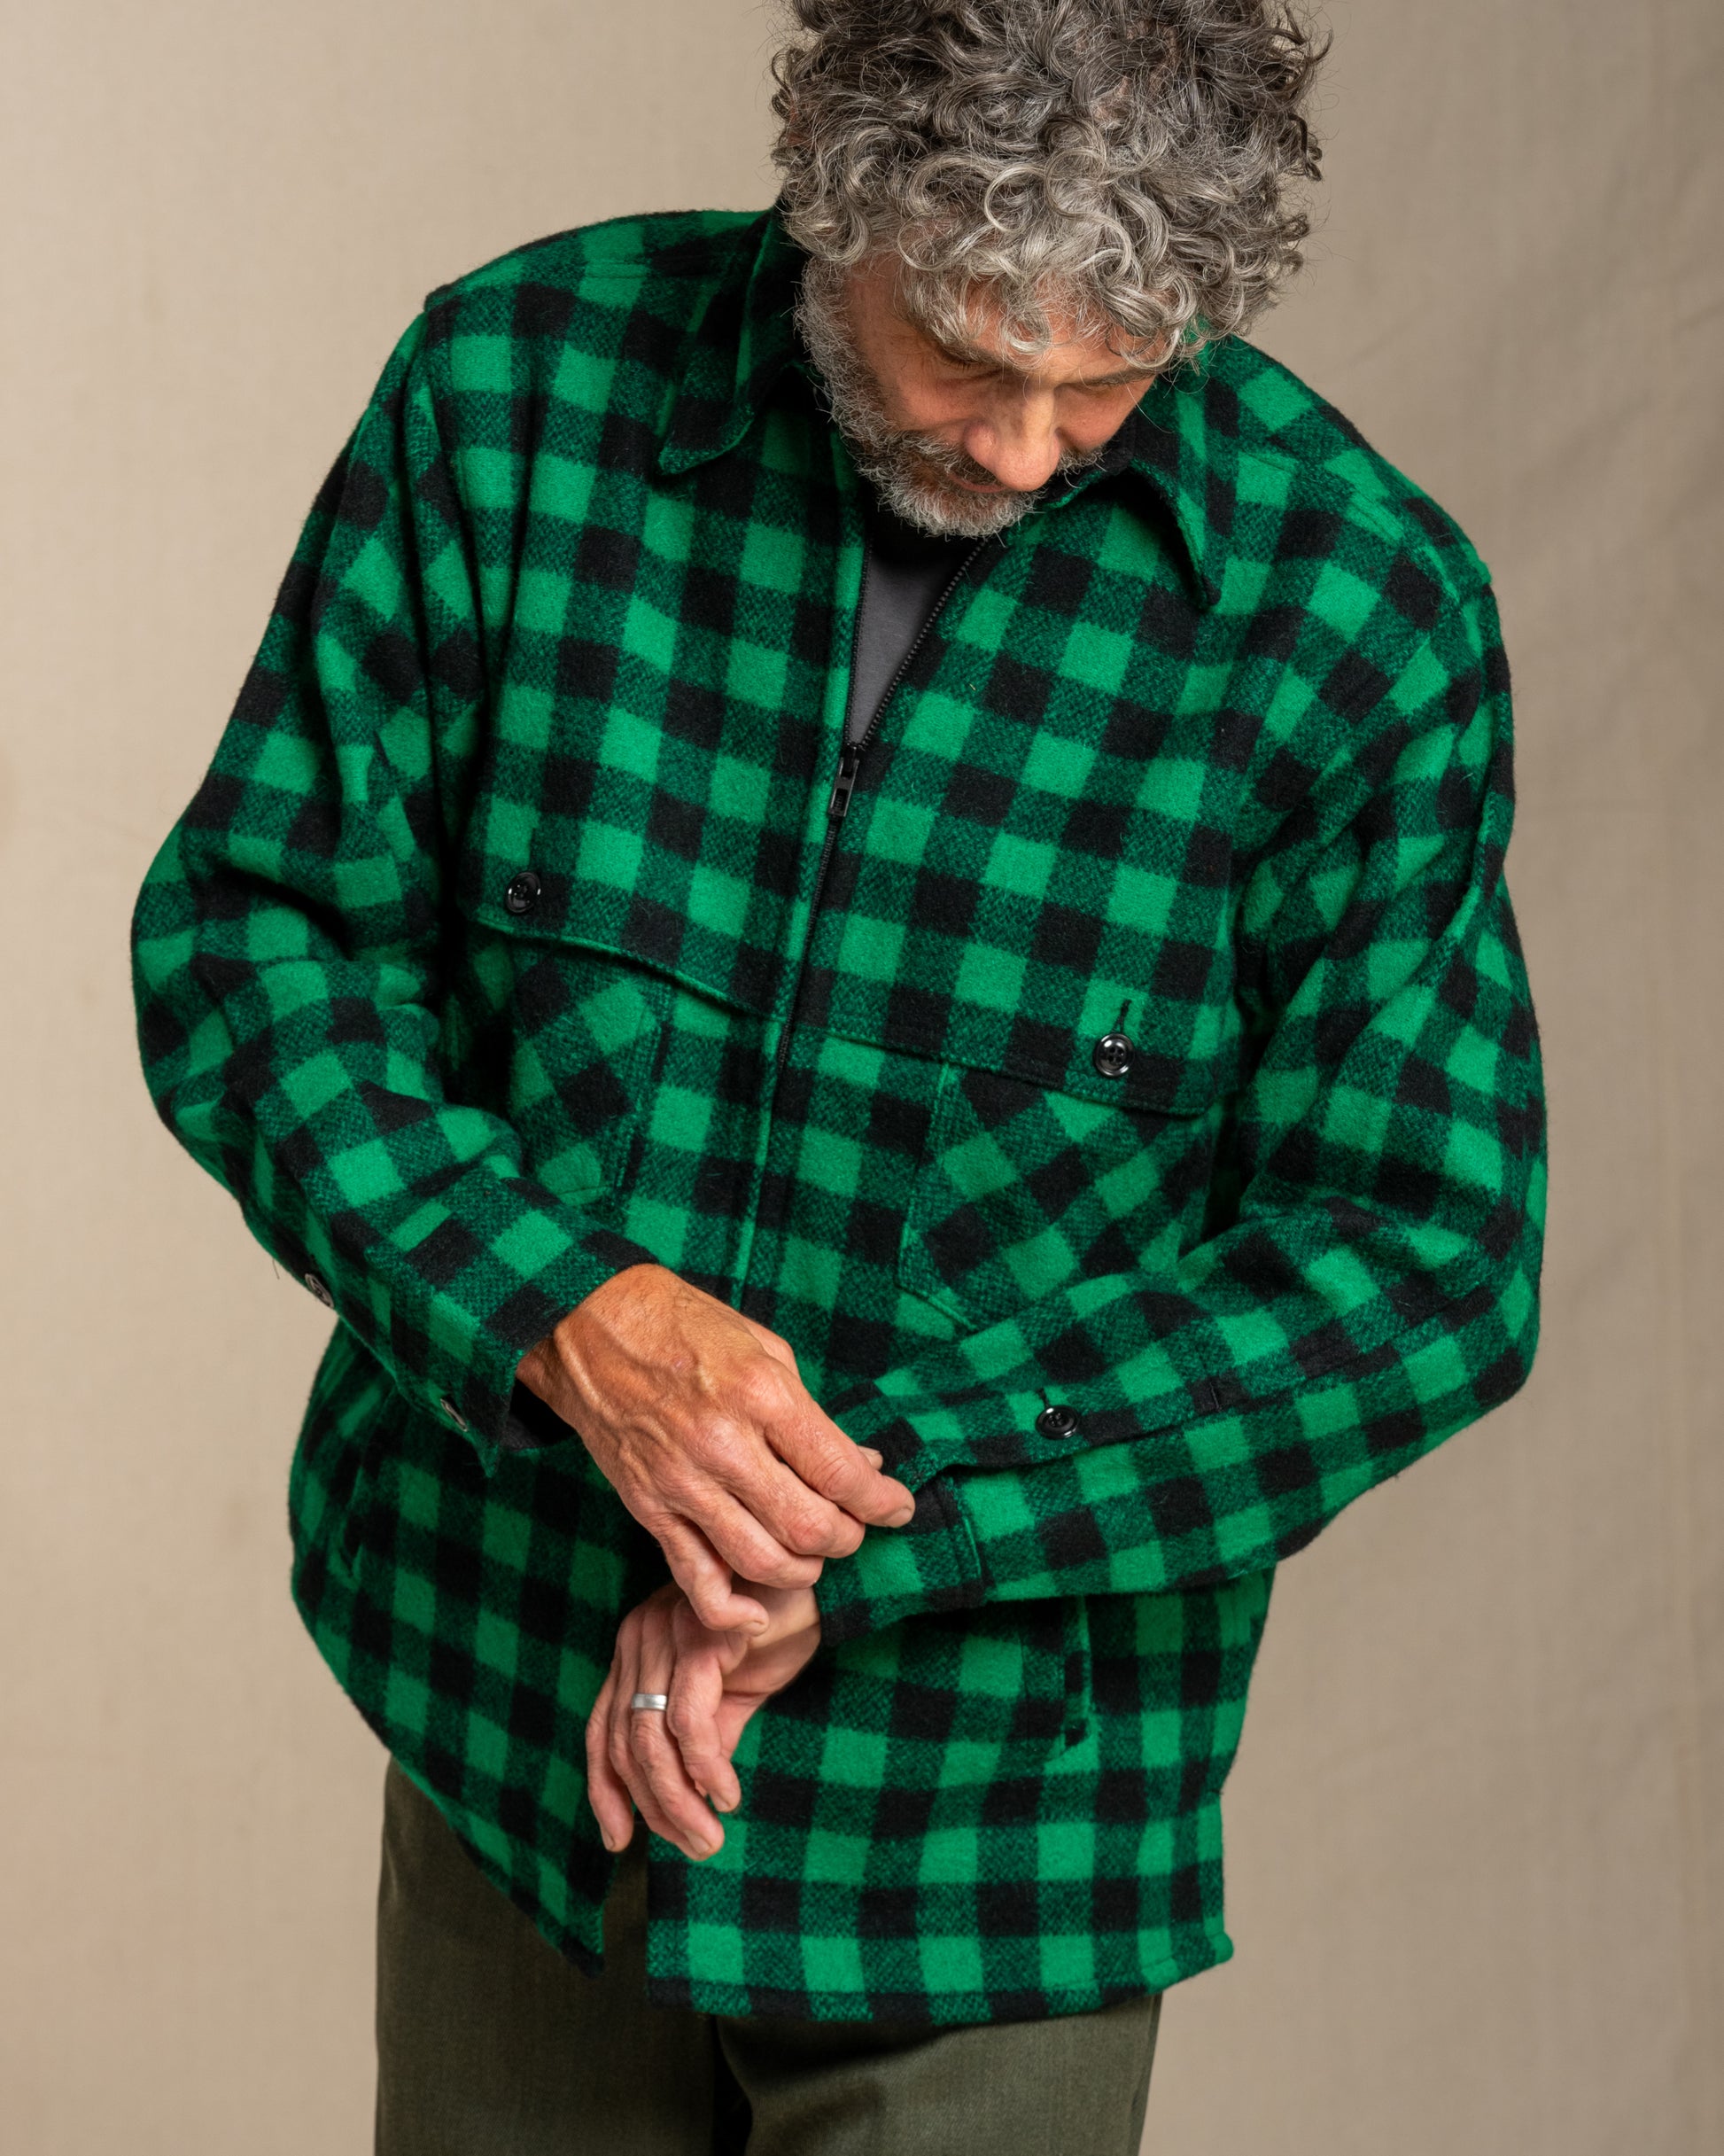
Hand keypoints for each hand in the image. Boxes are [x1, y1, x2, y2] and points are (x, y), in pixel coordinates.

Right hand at [517, 1265, 912, 1632]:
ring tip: (812, 1552)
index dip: (882, 1501)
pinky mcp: (649, 1508)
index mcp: (760, 1395)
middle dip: (847, 1537)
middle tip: (854, 1527)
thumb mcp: (764, 1348)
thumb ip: (811, 1414)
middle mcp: (723, 1445)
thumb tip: (860, 1464)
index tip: (898, 1507)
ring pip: (763, 1562)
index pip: (840, 1473)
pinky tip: (758, 1610)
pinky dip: (733, 1609)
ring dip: (804, 1569)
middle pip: (809, 1528)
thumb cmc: (683, 1325)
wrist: (589, 1326)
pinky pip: (697, 1578)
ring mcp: (682, 1483)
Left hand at [586, 1581, 820, 1859]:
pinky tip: (726, 1794)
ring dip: (679, 1799)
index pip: (601, 1732)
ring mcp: (664, 1634)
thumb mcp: (729, 1697)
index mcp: (634, 1651)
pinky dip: (705, 1766)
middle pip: (624, 1743)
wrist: (817, 1585)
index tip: (619, 1842)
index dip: (605, 1792)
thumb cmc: (773, 1631)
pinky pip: (689, 1719)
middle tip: (697, 1848)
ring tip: (710, 1836)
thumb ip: (701, 1743)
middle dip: (656, 1808)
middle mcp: (638, 1639)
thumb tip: (686, 1803)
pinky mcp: (700, 1639)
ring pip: (650, 1737)